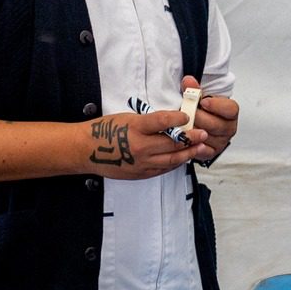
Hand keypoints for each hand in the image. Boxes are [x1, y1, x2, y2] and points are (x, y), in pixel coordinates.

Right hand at [82, 108, 207, 178]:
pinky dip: (175, 163)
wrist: (86, 151)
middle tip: (204, 133)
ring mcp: (141, 163)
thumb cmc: (105, 130)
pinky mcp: (141, 173)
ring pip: (171, 159)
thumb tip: (172, 121)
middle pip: (172, 143)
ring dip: (188, 153)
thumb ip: (149, 121)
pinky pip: (163, 169)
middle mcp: (140, 146)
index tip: (187, 116)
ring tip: (201, 148)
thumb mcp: (127, 118)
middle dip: (191, 138)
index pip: (162, 121)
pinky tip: (183, 158)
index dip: (177, 118)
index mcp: (135, 127)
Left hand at [183, 75, 238, 161]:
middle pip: (215, 124)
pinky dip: (192, 144)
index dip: (217, 106)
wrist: (199, 123)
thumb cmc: (202, 110)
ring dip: (193, 130)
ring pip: (206, 137)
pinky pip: (202, 150)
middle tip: (188, 112)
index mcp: (230, 112)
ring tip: (183, 123)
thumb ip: (194, 89)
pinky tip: (186, 137)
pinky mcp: (211, 152)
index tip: (204, 102)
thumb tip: (188, 82)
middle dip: (198, 117)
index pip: (230, 109)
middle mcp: (228, 127)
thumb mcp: (199, 97)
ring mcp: (221, 141)